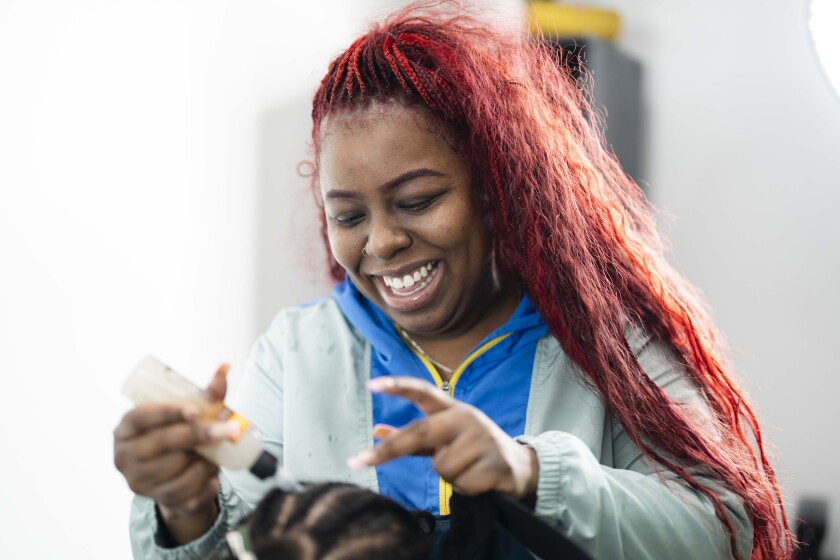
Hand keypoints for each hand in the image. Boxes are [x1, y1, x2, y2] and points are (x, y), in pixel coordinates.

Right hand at [113, 364, 235, 542]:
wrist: (175, 476)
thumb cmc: (178, 435)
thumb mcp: (186, 414)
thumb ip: (204, 395)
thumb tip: (225, 368)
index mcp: (126, 428)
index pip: (141, 417)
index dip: (167, 413)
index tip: (194, 411)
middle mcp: (125, 456)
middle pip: (162, 444)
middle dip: (198, 436)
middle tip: (228, 430)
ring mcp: (138, 481)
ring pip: (177, 470)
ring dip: (204, 460)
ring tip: (218, 452)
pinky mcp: (157, 500)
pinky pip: (187, 494)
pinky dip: (205, 483)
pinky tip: (213, 476)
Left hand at [348, 376, 538, 500]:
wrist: (521, 468)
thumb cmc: (474, 451)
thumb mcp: (444, 438)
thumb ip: (411, 436)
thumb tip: (376, 431)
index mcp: (451, 409)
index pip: (423, 392)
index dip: (398, 386)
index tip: (372, 385)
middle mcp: (466, 418)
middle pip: (419, 432)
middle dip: (387, 450)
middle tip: (356, 461)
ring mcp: (483, 439)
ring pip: (440, 467)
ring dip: (449, 477)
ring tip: (467, 471)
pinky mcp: (496, 463)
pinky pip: (462, 484)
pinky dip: (466, 490)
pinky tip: (480, 482)